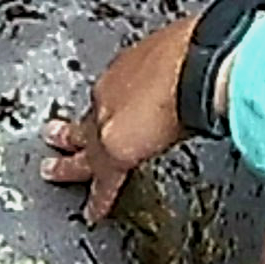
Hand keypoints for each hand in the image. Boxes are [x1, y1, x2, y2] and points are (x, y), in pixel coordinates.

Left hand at [47, 10, 204, 225]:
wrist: (194, 65)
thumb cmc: (201, 50)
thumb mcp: (188, 52)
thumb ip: (189, 64)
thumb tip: (211, 61)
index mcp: (130, 65)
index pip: (113, 90)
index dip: (111, 104)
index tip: (113, 109)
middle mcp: (113, 91)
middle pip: (87, 117)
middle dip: (71, 129)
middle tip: (54, 134)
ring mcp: (109, 120)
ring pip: (84, 147)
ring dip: (69, 163)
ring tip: (53, 171)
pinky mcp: (115, 151)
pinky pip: (104, 181)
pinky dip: (99, 199)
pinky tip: (93, 213)